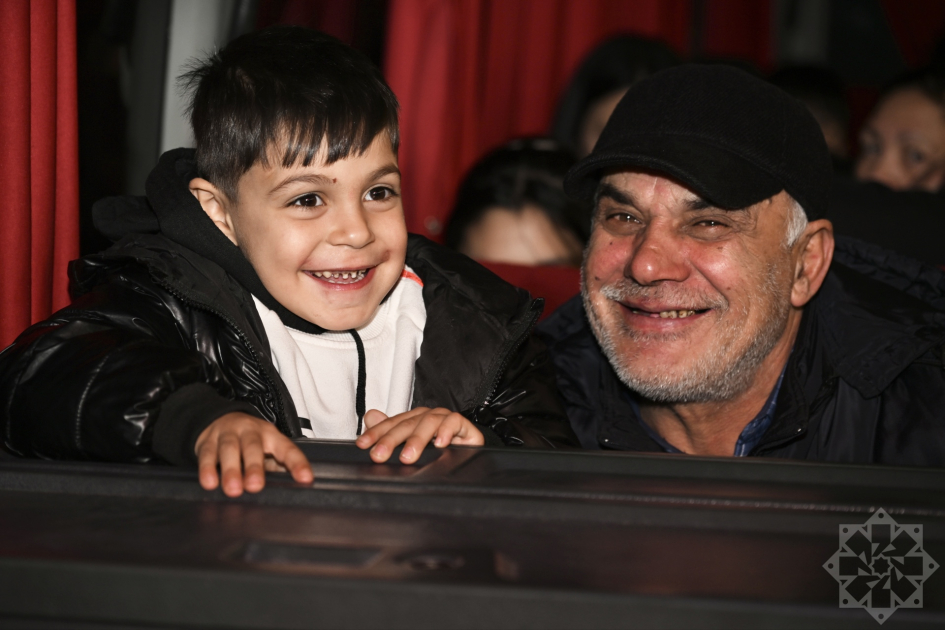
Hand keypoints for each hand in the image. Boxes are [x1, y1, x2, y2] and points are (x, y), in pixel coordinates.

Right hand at [195, 412, 312, 496]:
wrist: (219, 418)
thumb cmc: (249, 440)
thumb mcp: (266, 449)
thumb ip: (277, 466)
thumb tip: (291, 486)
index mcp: (271, 435)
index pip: (287, 449)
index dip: (297, 463)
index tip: (305, 479)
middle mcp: (251, 431)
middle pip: (253, 446)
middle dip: (254, 467)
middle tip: (255, 486)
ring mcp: (228, 433)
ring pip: (229, 449)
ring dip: (231, 470)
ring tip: (233, 489)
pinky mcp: (207, 440)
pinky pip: (207, 453)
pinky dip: (207, 468)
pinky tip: (209, 483)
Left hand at [355, 407, 483, 463]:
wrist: (469, 456)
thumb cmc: (438, 452)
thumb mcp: (410, 445)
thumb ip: (389, 432)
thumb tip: (370, 416)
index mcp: (414, 419)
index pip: (392, 424)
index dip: (376, 433)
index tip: (363, 445)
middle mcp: (428, 416)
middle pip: (407, 424)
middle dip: (391, 440)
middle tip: (379, 455)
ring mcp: (446, 419)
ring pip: (429, 422)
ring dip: (417, 440)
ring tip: (407, 456)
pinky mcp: (464, 426)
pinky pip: (454, 423)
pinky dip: (446, 432)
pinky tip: (440, 444)